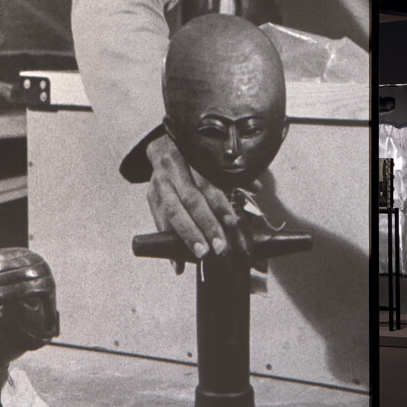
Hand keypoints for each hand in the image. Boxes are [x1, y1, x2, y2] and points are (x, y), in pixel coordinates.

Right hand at [146, 131, 237, 260]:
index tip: (232, 222)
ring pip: (173, 211)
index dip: (220, 203)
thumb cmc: (193, 155)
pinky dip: (168, 242)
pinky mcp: (151, 196)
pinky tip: (178, 262)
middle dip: (207, 225)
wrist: (162, 145)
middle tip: (220, 246)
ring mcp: (159, 182)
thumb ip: (232, 174)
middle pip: (191, 199)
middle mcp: (173, 167)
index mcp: (191, 155)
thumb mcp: (211, 159)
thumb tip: (256, 187)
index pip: (207, 182)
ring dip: (188, 235)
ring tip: (201, 253)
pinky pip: (159, 222)